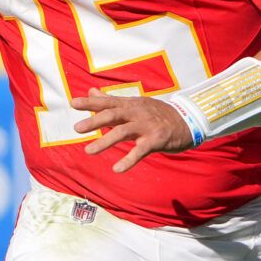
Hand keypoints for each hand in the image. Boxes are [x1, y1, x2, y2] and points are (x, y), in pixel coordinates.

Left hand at [73, 89, 195, 172]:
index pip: (107, 102)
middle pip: (113, 115)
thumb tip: (91, 91)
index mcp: (130, 104)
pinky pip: (140, 151)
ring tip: (89, 151)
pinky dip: (128, 160)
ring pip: (123, 132)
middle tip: (77, 128)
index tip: (73, 103)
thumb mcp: (134, 104)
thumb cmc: (157, 114)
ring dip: (105, 141)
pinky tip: (117, 169)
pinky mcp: (156, 140)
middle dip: (94, 121)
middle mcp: (136, 113)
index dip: (90, 102)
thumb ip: (110, 100)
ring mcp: (146, 126)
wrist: (187, 121)